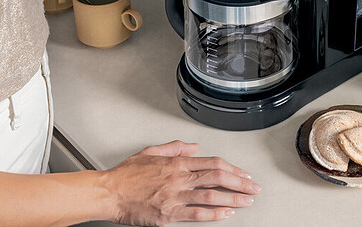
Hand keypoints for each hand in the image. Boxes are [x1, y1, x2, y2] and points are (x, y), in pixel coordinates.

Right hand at [100, 140, 260, 224]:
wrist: (108, 192)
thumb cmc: (125, 175)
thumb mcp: (151, 152)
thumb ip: (174, 147)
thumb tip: (192, 146)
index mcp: (176, 162)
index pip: (213, 162)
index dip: (232, 168)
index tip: (244, 174)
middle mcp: (179, 177)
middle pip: (218, 176)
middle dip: (240, 182)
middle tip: (253, 187)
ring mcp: (175, 195)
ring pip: (211, 195)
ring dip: (233, 198)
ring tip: (247, 201)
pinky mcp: (168, 213)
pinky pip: (197, 214)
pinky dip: (214, 214)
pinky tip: (226, 214)